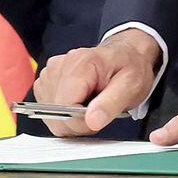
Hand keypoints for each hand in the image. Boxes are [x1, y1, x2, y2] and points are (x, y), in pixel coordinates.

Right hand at [32, 30, 161, 136]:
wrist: (127, 55)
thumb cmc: (130, 67)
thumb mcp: (131, 85)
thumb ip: (111, 104)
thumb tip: (92, 121)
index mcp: (80, 63)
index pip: (64, 105)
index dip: (80, 122)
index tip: (98, 118)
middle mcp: (60, 65)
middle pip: (54, 112)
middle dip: (76, 122)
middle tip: (98, 111)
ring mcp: (50, 73)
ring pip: (49, 114)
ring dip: (70, 119)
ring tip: (91, 105)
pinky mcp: (46, 82)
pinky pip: (48, 110)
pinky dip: (64, 114)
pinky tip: (80, 103)